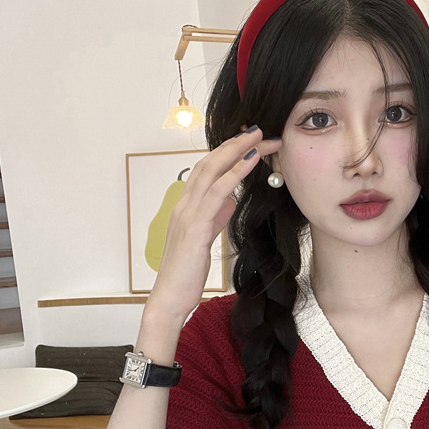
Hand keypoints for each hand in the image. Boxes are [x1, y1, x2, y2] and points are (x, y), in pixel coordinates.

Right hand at [147, 127, 281, 325]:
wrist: (171, 297)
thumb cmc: (187, 272)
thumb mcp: (206, 238)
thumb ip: (215, 217)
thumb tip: (229, 200)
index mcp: (187, 207)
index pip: (208, 170)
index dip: (228, 153)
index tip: (249, 142)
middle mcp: (184, 204)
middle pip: (210, 163)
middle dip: (234, 143)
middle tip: (258, 130)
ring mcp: (188, 213)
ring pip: (212, 170)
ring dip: (237, 150)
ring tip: (257, 136)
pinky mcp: (195, 226)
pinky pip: (218, 191)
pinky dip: (235, 172)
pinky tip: (251, 160)